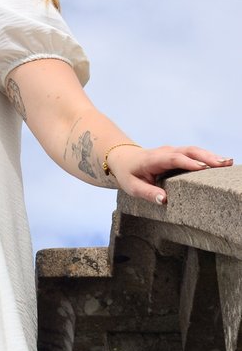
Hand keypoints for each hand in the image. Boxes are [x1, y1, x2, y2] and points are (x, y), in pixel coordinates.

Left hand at [107, 144, 232, 205]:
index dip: (188, 163)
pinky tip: (220, 163)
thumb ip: (147, 193)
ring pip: (193, 150)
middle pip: (187, 151)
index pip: (172, 159)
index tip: (203, 168)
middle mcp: (164, 152)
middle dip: (206, 157)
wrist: (123, 158)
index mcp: (153, 159)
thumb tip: (164, 200)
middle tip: (224, 163)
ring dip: (210, 155)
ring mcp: (172, 151)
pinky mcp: (177, 153)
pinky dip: (206, 157)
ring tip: (227, 162)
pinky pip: (193, 153)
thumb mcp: (132, 186)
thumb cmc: (128, 173)